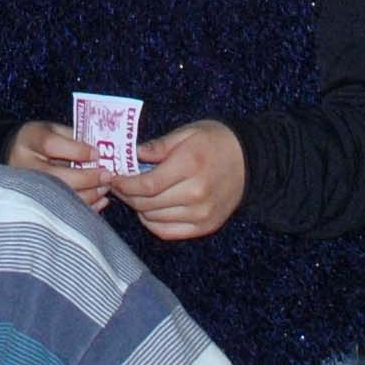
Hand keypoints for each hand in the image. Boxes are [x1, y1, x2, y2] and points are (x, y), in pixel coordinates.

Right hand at [3, 122, 111, 211]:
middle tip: (107, 176)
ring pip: (61, 197)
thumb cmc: (40, 141)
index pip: (51, 145)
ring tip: (104, 187)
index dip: (77, 151)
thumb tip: (99, 153)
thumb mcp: (53, 129)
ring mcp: (29, 188)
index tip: (97, 154)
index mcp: (30, 141)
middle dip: (87, 178)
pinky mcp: (37, 203)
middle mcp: (26, 167)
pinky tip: (99, 201)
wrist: (14, 155)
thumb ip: (73, 138)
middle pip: (57, 177)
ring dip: (89, 194)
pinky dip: (85, 208)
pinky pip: (64, 211)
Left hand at [112, 119, 248, 241]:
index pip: (147, 185)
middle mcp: (196, 194)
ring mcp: (201, 213)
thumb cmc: (215, 142)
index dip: (125, 184)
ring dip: (138, 208)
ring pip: (154, 219)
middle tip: (119, 186)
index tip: (113, 178)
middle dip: (127, 196)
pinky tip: (149, 210)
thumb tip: (132, 154)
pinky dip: (152, 222)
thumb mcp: (187, 132)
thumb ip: (159, 145)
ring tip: (135, 195)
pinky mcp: (205, 226)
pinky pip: (167, 232)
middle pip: (147, 204)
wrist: (250, 161)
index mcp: (190, 166)